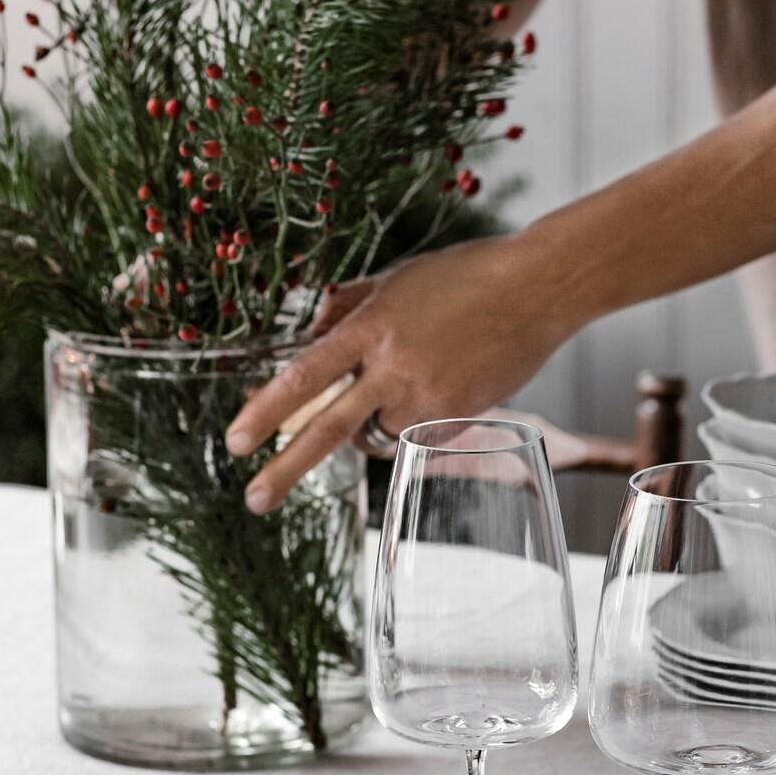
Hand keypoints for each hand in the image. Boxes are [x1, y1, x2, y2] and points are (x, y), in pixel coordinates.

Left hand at [225, 234, 568, 511]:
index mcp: (373, 327)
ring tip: (406, 382)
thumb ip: (349, 307)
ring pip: (375, 435)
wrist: (539, 288)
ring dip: (371, 423)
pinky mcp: (458, 419)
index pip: (304, 376)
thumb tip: (311, 333)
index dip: (265, 411)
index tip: (236, 440)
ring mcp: (429, 398)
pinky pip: (415, 436)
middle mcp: (395, 368)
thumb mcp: (396, 279)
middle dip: (285, 469)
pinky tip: (442, 383)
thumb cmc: (469, 275)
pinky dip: (414, 420)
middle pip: (328, 429)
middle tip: (254, 499)